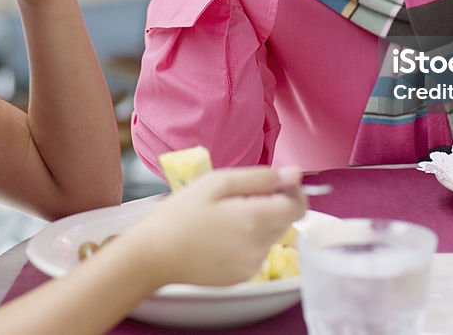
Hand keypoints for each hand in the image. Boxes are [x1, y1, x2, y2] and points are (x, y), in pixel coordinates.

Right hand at [123, 167, 306, 287]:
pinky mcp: (241, 277)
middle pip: (285, 220)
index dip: (291, 190)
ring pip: (270, 235)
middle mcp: (260, 247)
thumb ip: (261, 177)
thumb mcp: (218, 182)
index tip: (272, 182)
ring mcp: (251, 265)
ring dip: (258, 222)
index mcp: (256, 220)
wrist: (153, 255)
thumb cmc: (181, 213)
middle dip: (270, 204)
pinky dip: (246, 240)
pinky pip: (256, 251)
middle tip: (236, 198)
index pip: (298, 206)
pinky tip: (220, 235)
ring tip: (224, 217)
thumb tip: (294, 174)